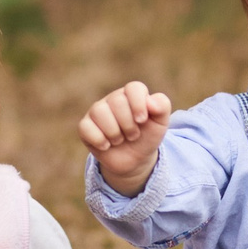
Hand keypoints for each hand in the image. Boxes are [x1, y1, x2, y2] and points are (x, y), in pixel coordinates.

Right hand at [78, 81, 172, 196]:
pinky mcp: (85, 126)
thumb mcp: (161, 123)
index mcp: (131, 94)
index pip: (133, 88)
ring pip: (99, 112)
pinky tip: (106, 145)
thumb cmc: (147, 137)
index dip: (138, 104)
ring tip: (120, 140)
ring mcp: (97, 111)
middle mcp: (113, 99)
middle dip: (128, 124)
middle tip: (133, 135)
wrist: (135, 160)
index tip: (142, 121)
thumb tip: (150, 101)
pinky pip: (86, 127)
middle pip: (117, 101)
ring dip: (114, 133)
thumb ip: (162, 106)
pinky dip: (99, 140)